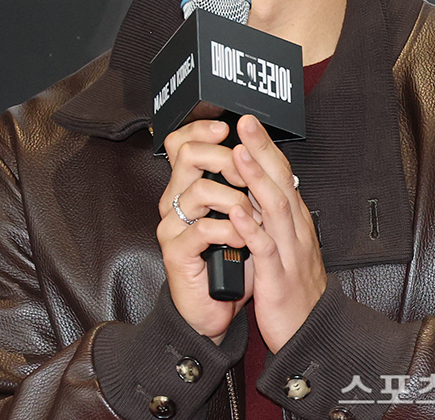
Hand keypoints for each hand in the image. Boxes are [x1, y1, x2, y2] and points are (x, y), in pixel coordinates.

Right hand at [157, 119, 258, 343]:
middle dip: (225, 159)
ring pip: (199, 190)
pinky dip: (231, 231)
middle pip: (187, 155)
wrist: (217, 306)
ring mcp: (172, 226)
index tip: (229, 129)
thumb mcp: (243, 214)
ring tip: (255, 217)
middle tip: (247, 175)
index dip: (201, 130)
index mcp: (189, 186)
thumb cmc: (233, 258)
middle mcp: (175, 200)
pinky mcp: (176, 252)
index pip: (181, 142)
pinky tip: (244, 239)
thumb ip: (245, 183)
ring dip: (236, 200)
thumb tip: (261, 149)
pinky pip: (203, 229)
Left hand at [229, 115, 326, 353]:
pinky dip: (251, 227)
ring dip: (255, 179)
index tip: (249, 123)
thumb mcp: (286, 245)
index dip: (267, 148)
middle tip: (245, 122)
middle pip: (281, 182)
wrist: (312, 333)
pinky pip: (265, 249)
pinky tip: (237, 211)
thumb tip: (256, 188)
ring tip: (238, 154)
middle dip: (262, 150)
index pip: (283, 175)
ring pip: (275, 208)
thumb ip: (273, 218)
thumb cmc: (294, 288)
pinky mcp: (278, 279)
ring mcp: (289, 252)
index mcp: (296, 221)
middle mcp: (295, 230)